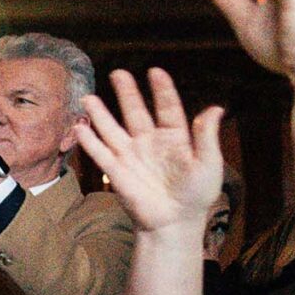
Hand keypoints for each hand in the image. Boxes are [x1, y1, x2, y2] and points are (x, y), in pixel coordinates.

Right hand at [72, 68, 224, 241]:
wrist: (175, 222)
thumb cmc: (197, 194)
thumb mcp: (209, 163)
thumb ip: (207, 136)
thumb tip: (215, 108)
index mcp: (175, 137)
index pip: (168, 108)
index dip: (162, 90)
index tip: (155, 72)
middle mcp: (150, 142)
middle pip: (136, 112)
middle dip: (126, 93)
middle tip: (118, 74)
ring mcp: (131, 155)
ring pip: (112, 129)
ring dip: (100, 114)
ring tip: (88, 98)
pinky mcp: (117, 172)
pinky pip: (101, 153)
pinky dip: (89, 142)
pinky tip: (79, 128)